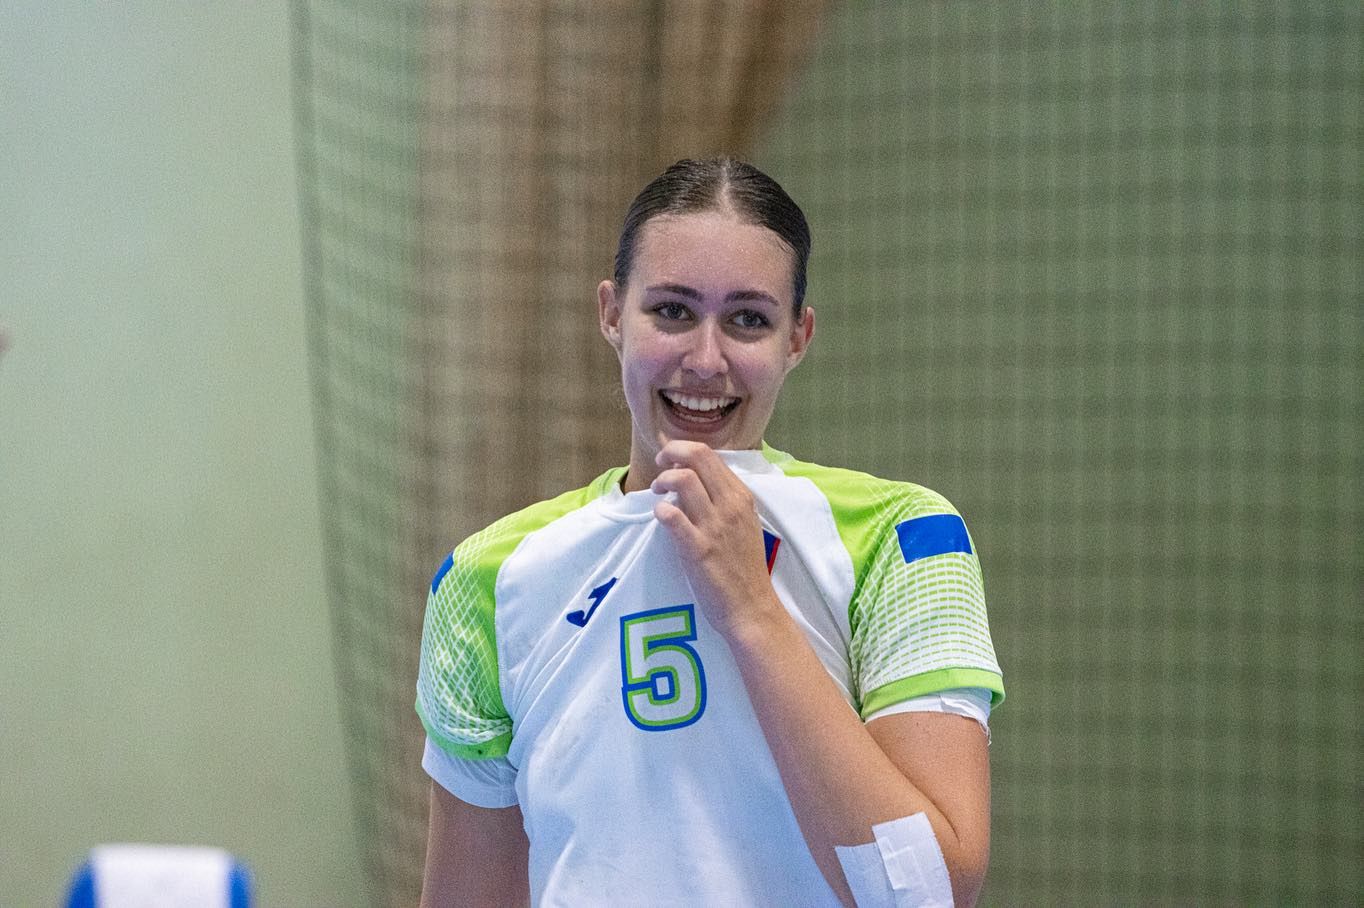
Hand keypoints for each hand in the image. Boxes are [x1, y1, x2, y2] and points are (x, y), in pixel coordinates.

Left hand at [649, 441, 783, 639]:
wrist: (752, 607)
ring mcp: (714, 526)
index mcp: (741, 497)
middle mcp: (729, 506)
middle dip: (671, 453)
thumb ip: (725, 500)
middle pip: (697, 457)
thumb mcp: (744, 524)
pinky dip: (660, 509)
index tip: (672, 459)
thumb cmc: (745, 567)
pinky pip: (673, 517)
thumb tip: (698, 480)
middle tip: (660, 465)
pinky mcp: (698, 549)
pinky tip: (659, 514)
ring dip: (662, 479)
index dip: (684, 449)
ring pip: (683, 479)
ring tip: (656, 490)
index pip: (711, 455)